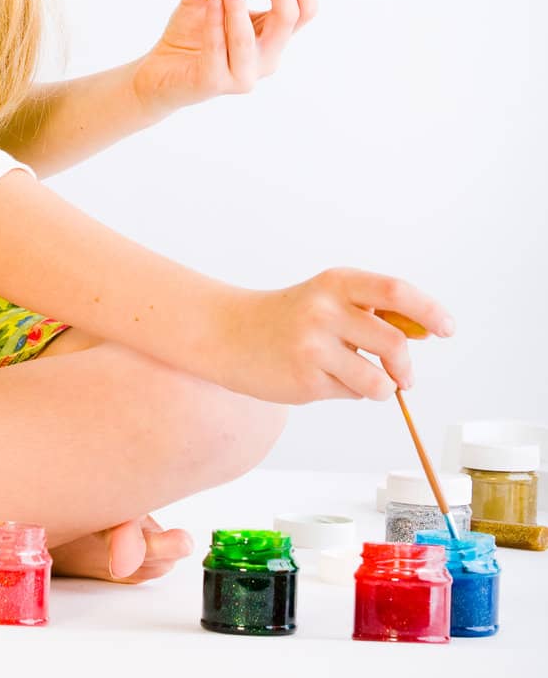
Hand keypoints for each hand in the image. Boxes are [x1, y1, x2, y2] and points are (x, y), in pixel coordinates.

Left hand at [133, 0, 316, 121]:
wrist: (158, 72)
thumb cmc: (189, 33)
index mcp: (271, 37)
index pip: (303, 13)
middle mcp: (265, 59)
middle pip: (287, 21)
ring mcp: (243, 75)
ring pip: (248, 36)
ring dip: (239, 1)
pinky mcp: (216, 83)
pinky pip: (218, 47)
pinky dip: (215, 20)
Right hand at [208, 268, 455, 404]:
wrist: (230, 333)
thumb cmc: (290, 317)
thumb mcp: (328, 298)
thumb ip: (372, 310)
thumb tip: (425, 332)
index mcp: (336, 282)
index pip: (395, 292)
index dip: (428, 311)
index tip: (446, 328)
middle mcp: (325, 309)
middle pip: (395, 343)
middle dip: (406, 368)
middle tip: (404, 377)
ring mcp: (314, 346)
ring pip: (379, 381)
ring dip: (382, 387)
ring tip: (363, 380)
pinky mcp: (306, 380)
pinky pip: (353, 394)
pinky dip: (351, 392)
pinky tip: (325, 379)